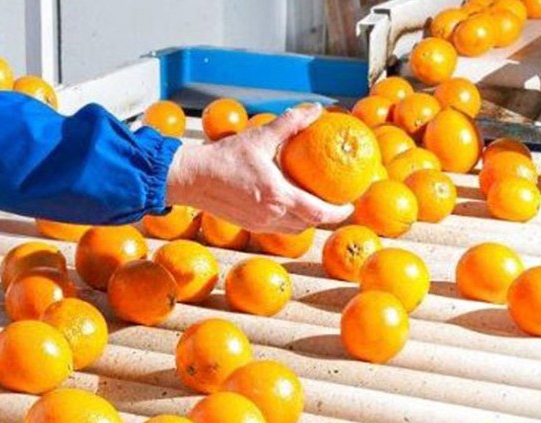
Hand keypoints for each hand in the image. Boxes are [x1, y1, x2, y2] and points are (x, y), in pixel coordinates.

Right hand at [166, 104, 352, 233]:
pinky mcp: (250, 225)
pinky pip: (279, 228)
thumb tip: (315, 109)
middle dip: (328, 217)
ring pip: (295, 229)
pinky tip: (292, 205)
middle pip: (310, 224)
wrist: (190, 178)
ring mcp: (260, 223)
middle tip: (339, 203)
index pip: (319, 213)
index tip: (351, 205)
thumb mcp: (259, 137)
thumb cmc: (222, 158)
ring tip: (318, 205)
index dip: (339, 212)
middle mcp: (271, 214)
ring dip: (309, 220)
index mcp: (277, 195)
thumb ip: (289, 123)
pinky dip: (292, 221)